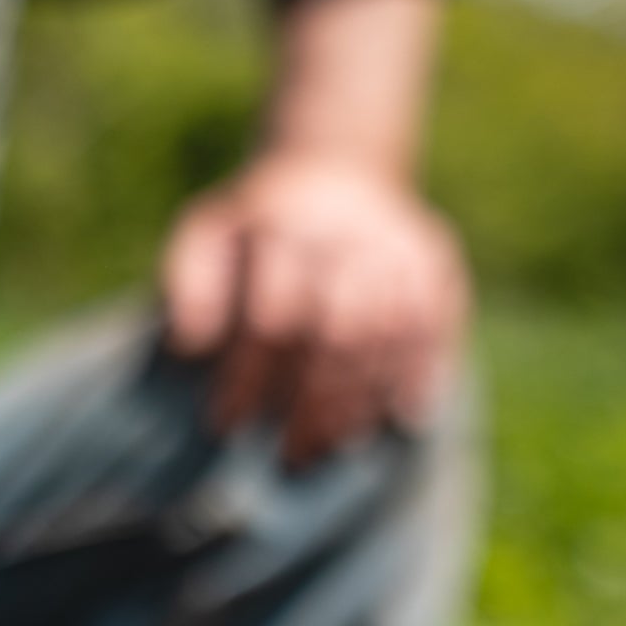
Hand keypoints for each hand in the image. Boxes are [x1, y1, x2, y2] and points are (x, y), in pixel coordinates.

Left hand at [162, 155, 468, 466]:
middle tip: (287, 455)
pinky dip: (421, 375)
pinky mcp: (436, 262)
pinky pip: (436, 326)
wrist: (334, 169)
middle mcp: (347, 236)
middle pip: (337, 334)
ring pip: (388, 337)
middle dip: (311, 403)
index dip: (248, 376)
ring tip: (329, 448)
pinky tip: (402, 420)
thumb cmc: (256, 224)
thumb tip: (189, 345)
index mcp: (285, 227)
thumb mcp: (208, 233)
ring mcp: (398, 248)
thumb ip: (190, 283)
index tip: (226, 424)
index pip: (271, 318)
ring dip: (360, 401)